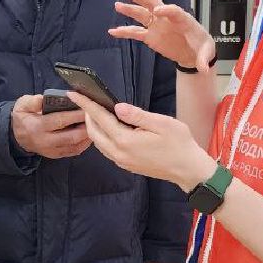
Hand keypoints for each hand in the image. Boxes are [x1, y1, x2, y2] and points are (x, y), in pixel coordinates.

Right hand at [11, 94, 91, 159]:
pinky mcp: (57, 155)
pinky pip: (74, 151)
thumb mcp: (22, 105)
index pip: (60, 121)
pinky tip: (90, 134)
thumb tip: (42, 99)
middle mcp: (45, 141)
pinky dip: (84, 143)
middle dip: (86, 127)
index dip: (74, 114)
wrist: (17, 137)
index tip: (87, 107)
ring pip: (75, 145)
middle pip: (71, 136)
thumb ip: (32, 102)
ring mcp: (52, 150)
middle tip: (96, 117)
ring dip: (88, 136)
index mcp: (37, 127)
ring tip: (96, 124)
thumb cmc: (23, 117)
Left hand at [68, 93, 215, 191]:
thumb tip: (117, 107)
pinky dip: (103, 137)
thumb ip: (137, 115)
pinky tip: (109, 128)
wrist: (188, 169)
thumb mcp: (162, 123)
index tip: (73, 93)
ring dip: (94, 127)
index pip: (100, 118)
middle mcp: (119, 153)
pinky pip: (107, 149)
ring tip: (95, 112)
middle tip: (86, 100)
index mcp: (126, 141)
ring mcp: (122, 161)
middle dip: (87, 115)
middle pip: (94, 133)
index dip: (86, 104)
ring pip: (99, 143)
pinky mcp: (127, 165)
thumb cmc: (179, 144)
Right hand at [109, 0, 213, 71]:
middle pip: (154, 3)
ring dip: (130, 10)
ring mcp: (157, 26)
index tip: (157, 11)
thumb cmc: (202, 47)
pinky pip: (136, 33)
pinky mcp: (150, 36)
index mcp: (183, 20)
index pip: (174, 11)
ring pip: (142, 15)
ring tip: (117, 5)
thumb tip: (204, 68)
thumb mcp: (206, 52)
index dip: (166, 10)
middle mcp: (167, 19)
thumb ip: (203, 59)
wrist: (194, 53)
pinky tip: (113, 31)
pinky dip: (124, 32)